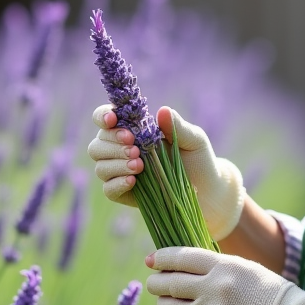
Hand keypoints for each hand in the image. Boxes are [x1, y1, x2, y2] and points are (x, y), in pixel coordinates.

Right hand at [87, 105, 245, 239]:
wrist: (207, 191)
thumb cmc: (198, 159)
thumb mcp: (194, 140)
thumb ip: (177, 126)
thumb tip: (162, 111)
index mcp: (134, 130)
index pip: (106, 118)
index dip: (103, 116)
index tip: (113, 120)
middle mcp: (121, 150)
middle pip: (97, 144)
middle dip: (112, 144)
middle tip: (135, 147)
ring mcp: (120, 172)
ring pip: (100, 166)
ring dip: (116, 164)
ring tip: (139, 165)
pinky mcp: (124, 193)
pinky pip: (108, 189)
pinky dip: (117, 183)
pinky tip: (133, 181)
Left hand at [145, 247, 304, 304]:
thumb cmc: (267, 292)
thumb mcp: (242, 267)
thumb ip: (214, 266)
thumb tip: (182, 266)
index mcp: (222, 266)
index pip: (181, 257)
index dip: (161, 257)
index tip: (151, 260)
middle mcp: (213, 287)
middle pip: (170, 282)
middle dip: (156, 282)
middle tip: (153, 283)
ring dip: (163, 304)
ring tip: (165, 303)